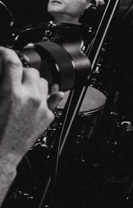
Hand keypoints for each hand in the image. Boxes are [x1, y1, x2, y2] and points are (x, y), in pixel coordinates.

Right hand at [1, 47, 57, 162]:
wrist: (0, 155)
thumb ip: (0, 84)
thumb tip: (2, 73)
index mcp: (11, 93)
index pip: (12, 62)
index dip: (6, 53)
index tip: (3, 52)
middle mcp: (30, 98)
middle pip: (30, 71)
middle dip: (19, 70)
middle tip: (9, 74)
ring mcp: (41, 107)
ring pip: (43, 82)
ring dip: (32, 81)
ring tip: (20, 87)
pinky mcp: (48, 116)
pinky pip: (51, 98)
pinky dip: (44, 94)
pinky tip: (39, 93)